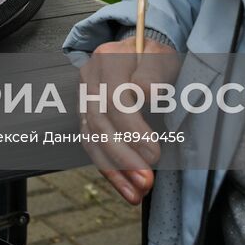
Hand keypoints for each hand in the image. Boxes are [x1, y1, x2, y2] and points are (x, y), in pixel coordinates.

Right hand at [80, 36, 179, 204]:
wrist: (139, 51)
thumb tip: (147, 92)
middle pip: (100, 123)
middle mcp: (90, 78)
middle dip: (123, 157)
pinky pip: (91, 145)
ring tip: (136, 192)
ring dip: (115, 170)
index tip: (154, 154)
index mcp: (108, 60)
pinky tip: (124, 186)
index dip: (133, 130)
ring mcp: (84, 97)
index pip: (115, 100)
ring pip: (92, 139)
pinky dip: (108, 169)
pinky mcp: (85, 115)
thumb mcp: (161, 56)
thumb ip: (154, 73)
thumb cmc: (154, 55)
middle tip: (146, 180)